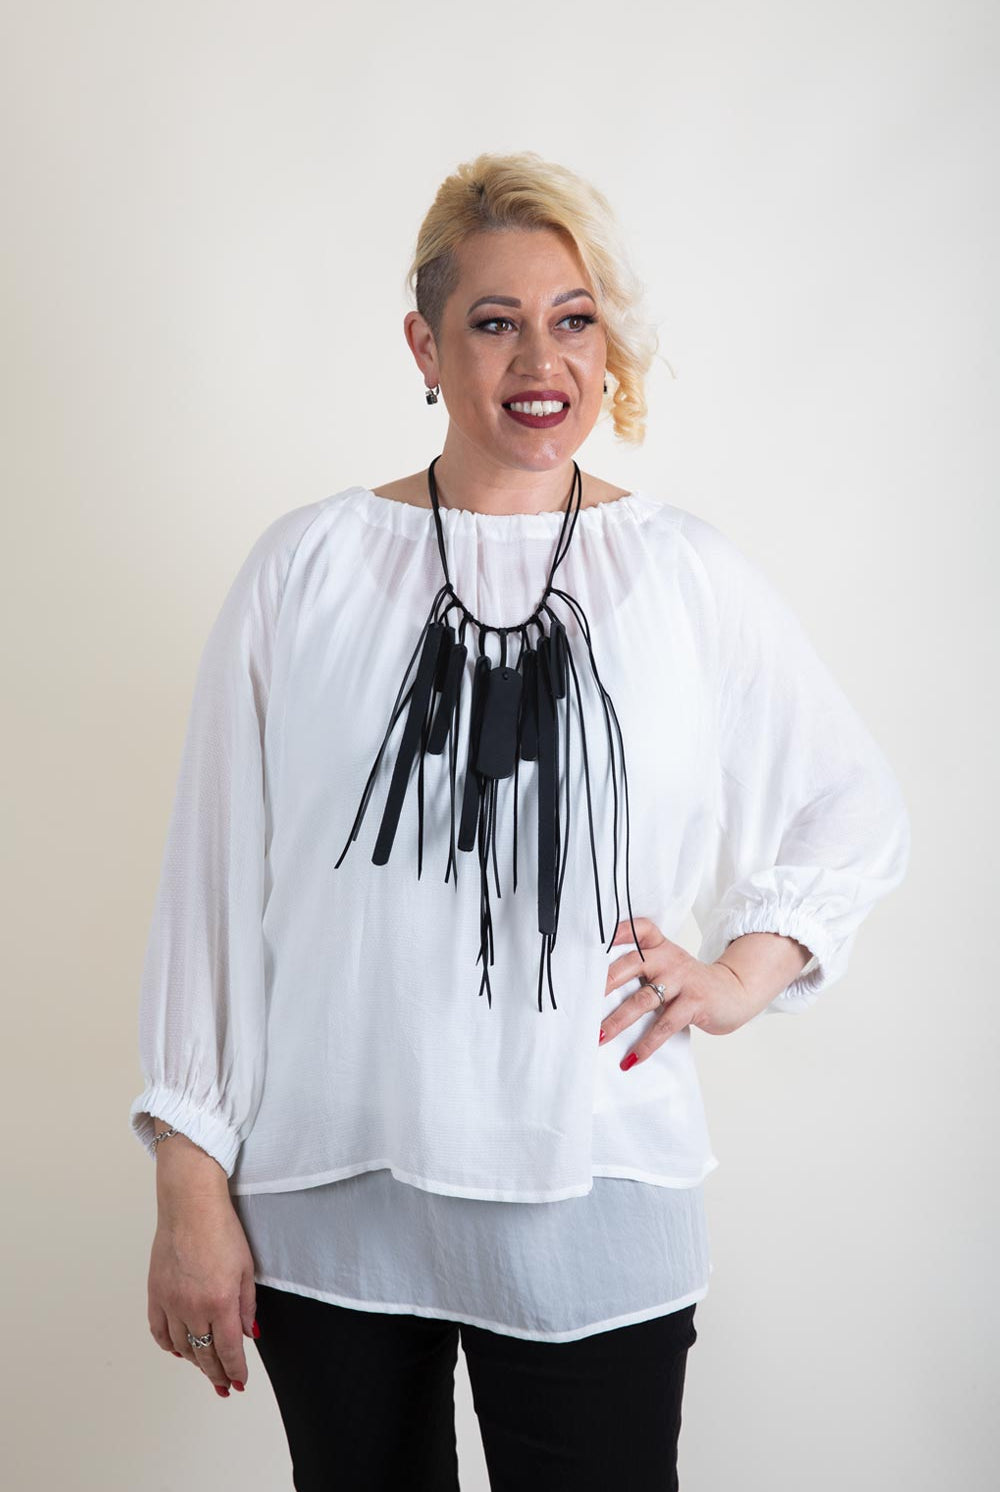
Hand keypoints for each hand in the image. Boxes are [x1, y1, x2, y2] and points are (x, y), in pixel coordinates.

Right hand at [147, 1194, 257, 1397]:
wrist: (190, 1207)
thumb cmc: (222, 1230)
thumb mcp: (247, 1268)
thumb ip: (247, 1306)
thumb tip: (249, 1334)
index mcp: (220, 1302)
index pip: (229, 1350)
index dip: (235, 1370)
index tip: (239, 1381)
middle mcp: (193, 1308)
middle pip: (205, 1354)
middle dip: (217, 1374)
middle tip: (225, 1386)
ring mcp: (171, 1302)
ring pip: (182, 1347)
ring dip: (195, 1362)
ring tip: (206, 1369)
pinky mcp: (155, 1294)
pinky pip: (159, 1331)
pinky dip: (170, 1346)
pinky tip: (179, 1351)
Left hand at [600, 916, 767, 1068]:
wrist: (734, 991)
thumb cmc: (691, 982)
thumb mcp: (669, 965)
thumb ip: (642, 966)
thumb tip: (596, 989)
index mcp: (660, 946)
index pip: (640, 929)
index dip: (619, 930)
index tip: (595, 938)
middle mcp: (669, 958)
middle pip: (632, 963)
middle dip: (605, 983)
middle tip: (582, 1001)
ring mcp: (682, 980)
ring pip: (643, 1000)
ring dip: (618, 1021)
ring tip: (599, 1037)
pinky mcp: (694, 1003)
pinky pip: (664, 1025)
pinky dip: (646, 1045)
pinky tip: (631, 1058)